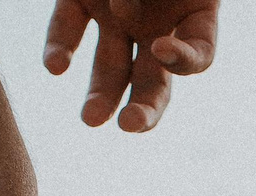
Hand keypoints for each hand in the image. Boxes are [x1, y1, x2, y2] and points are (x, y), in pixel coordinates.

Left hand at [44, 0, 219, 132]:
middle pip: (152, 81)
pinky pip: (65, 25)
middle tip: (129, 124)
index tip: (161, 48)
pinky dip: (59, 47)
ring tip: (91, 118)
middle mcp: (153, 22)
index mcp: (191, 11)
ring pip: (107, 67)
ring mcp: (114, 14)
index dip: (185, 59)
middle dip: (143, 108)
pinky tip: (55, 66)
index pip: (199, 53)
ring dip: (100, 96)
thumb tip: (123, 10)